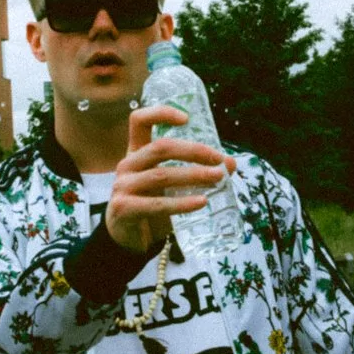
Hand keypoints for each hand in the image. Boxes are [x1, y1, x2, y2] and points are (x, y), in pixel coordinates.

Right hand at [103, 106, 234, 253]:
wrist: (127, 240)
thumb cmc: (151, 205)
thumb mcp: (172, 186)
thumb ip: (196, 172)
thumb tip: (230, 163)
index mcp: (136, 152)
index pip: (139, 120)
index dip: (161, 113)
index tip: (187, 119)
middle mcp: (127, 165)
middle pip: (160, 148)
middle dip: (193, 151)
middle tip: (218, 159)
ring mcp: (123, 186)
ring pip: (162, 175)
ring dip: (193, 176)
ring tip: (217, 178)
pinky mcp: (124, 208)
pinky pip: (157, 204)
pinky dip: (181, 203)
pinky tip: (201, 203)